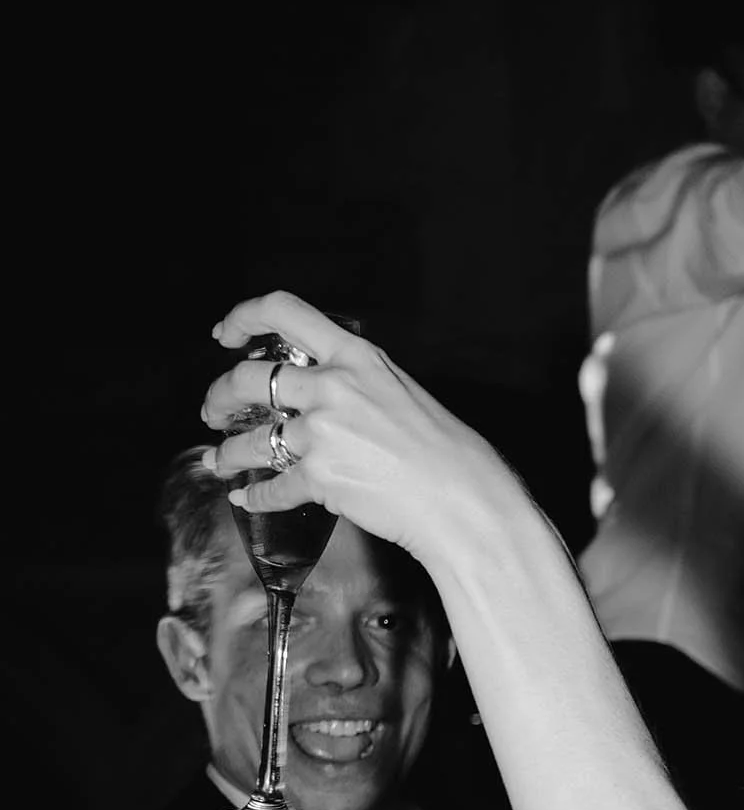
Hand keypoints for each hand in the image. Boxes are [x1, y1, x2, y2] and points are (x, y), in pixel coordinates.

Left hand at [201, 296, 517, 566]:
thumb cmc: (444, 450)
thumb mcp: (400, 390)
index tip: (226, 335)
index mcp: (356, 356)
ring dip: (226, 453)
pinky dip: (257, 497)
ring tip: (219, 462)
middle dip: (219, 397)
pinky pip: (272, 488)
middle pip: (248, 378)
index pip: (284, 310)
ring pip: (250, 439)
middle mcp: (333, 387)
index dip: (243, 316)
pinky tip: (248, 499)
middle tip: (214, 412)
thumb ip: (355, 381)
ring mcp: (324, 432)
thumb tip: (313, 391)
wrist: (464, 499)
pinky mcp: (321, 478)